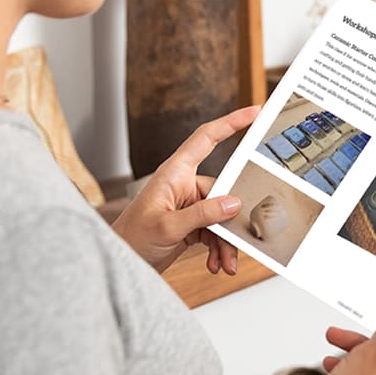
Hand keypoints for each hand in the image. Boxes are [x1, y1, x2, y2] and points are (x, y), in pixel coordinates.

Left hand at [111, 106, 259, 273]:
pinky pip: (215, 230)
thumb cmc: (131, 238)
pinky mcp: (191, 223)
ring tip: (225, 262)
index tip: (254, 111)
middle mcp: (183, 185)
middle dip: (232, 218)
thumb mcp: (168, 227)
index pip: (206, 138)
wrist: (121, 262)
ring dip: (225, 241)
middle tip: (237, 238)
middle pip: (223, 190)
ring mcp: (188, 205)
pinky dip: (219, 247)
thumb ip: (202, 214)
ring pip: (221, 215)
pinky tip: (216, 263)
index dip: (231, 122)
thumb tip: (233, 203)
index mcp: (174, 173)